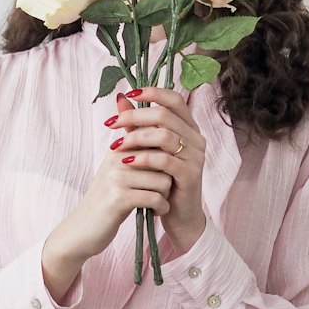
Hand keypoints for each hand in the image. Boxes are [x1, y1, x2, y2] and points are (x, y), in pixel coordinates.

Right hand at [64, 110, 175, 262]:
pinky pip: (155, 197)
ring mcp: (116, 177)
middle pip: (163, 159)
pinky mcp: (119, 198)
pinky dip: (161, 207)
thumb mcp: (116, 164)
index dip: (166, 157)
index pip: (155, 139)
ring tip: (157, 200)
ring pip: (162, 180)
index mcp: (118, 148)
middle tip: (162, 189)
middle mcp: (116, 158)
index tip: (162, 173)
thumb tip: (124, 97)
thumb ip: (127, 136)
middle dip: (168, 176)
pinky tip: (155, 210)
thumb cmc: (107, 196)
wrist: (83, 228)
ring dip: (165, 194)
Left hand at [110, 88, 205, 254]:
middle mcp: (196, 138)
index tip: (130, 94)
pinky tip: (128, 161)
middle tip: (112, 123)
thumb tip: (120, 98)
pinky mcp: (191, 175)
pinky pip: (165, 160)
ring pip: (164, 136)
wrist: (179, 215)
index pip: (175, 100)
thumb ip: (136, 125)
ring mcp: (196, 157)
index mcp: (189, 128)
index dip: (153, 92)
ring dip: (135, 138)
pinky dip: (144, 158)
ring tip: (116, 146)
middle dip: (134, 117)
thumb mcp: (148, 148)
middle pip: (165, 115)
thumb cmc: (163, 180)